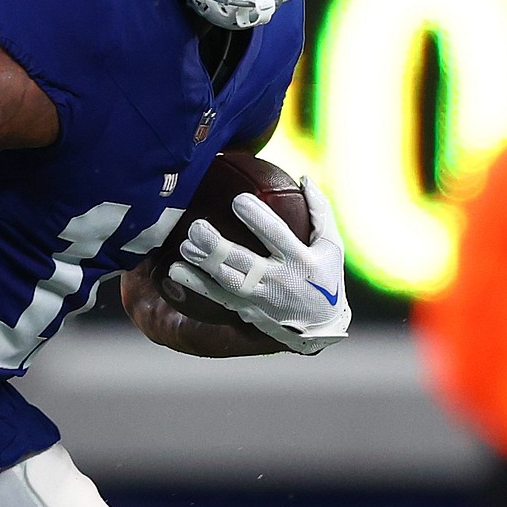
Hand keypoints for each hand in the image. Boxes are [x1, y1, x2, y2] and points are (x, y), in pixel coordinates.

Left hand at [166, 175, 350, 355]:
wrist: (321, 328)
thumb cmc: (326, 278)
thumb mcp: (331, 246)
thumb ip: (319, 213)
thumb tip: (304, 178)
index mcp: (300, 261)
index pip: (276, 236)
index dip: (257, 219)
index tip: (237, 200)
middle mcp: (278, 281)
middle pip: (244, 262)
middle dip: (218, 246)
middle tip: (196, 227)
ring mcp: (260, 299)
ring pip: (227, 281)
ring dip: (203, 264)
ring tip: (185, 245)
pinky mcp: (246, 310)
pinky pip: (217, 297)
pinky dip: (195, 284)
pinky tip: (174, 270)